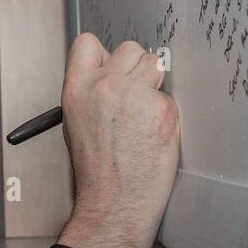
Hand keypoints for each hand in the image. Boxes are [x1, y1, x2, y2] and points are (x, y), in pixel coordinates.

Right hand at [56, 34, 180, 247]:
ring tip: (145, 115)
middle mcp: (104, 87)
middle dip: (135, 69)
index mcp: (77, 89)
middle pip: (130, 49)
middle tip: (135, 96)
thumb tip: (112, 74)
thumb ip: (91, 92)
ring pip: (155, 65)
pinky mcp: (163, 110)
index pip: (89, 43)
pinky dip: (167, 114)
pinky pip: (170, 97)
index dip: (104, 55)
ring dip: (154, 85)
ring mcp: (135, 96)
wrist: (114, 204)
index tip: (111, 67)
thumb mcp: (76, 123)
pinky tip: (155, 134)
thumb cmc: (96, 172)